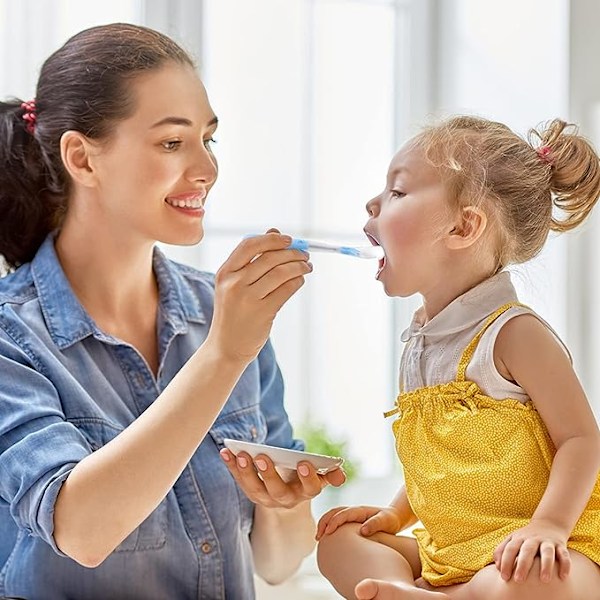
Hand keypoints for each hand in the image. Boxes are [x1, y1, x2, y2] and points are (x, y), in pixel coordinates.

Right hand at [208, 230, 311, 363]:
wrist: (225, 347)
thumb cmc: (233, 313)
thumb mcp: (233, 285)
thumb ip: (251, 260)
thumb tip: (275, 233)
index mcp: (225, 272)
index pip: (250, 245)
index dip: (272, 240)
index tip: (289, 240)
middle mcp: (234, 283)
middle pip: (270, 257)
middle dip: (292, 253)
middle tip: (304, 254)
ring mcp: (248, 298)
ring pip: (281, 272)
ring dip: (299, 266)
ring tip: (307, 266)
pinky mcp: (263, 312)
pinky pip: (287, 289)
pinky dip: (297, 281)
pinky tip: (300, 281)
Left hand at [219, 449, 344, 509]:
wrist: (287, 491)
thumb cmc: (303, 476)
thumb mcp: (318, 475)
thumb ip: (328, 473)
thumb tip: (340, 475)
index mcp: (305, 492)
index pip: (310, 488)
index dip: (308, 477)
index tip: (304, 462)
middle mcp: (285, 499)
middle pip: (276, 491)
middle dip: (269, 474)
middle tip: (262, 456)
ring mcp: (265, 498)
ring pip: (254, 489)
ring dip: (245, 471)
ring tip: (240, 454)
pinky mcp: (250, 491)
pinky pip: (239, 480)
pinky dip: (231, 466)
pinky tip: (225, 451)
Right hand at [315, 505, 402, 540]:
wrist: (394, 519)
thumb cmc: (390, 521)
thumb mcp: (386, 521)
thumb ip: (375, 524)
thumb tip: (362, 531)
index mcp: (360, 510)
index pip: (343, 513)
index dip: (334, 522)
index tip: (327, 533)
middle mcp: (353, 511)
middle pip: (334, 512)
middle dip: (324, 522)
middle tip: (318, 536)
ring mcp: (351, 516)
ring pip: (333, 516)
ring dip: (324, 524)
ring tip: (319, 538)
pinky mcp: (351, 522)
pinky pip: (337, 522)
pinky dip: (329, 528)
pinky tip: (327, 539)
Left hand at [493, 519, 570, 582]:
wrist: (548, 524)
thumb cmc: (526, 538)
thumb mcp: (512, 540)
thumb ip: (502, 551)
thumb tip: (497, 567)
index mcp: (519, 538)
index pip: (510, 549)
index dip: (506, 562)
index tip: (504, 577)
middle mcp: (532, 539)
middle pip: (527, 551)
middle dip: (522, 565)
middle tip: (518, 580)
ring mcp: (547, 541)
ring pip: (547, 552)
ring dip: (546, 565)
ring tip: (544, 580)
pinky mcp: (561, 545)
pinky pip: (564, 554)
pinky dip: (565, 565)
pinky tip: (563, 576)